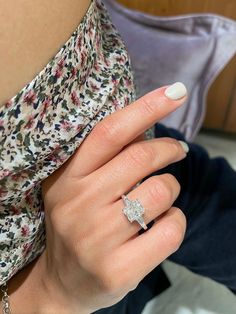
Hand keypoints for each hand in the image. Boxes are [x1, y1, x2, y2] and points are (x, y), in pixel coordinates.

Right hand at [39, 85, 187, 312]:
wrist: (63, 282)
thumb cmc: (77, 225)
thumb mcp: (76, 188)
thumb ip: (105, 160)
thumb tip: (150, 129)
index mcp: (67, 178)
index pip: (110, 133)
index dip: (145, 108)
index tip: (176, 92)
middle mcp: (78, 204)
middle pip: (141, 158)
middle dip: (170, 149)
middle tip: (178, 150)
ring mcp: (97, 239)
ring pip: (161, 192)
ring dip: (171, 190)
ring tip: (160, 198)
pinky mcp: (118, 269)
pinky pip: (171, 230)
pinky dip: (176, 221)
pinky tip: (162, 226)